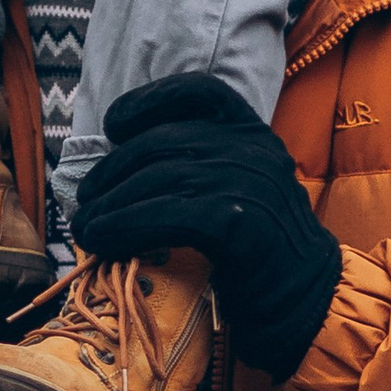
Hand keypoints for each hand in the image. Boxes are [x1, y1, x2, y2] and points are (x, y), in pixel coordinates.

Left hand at [74, 74, 342, 381]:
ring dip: (109, 205)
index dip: (150, 100)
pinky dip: (124, 226)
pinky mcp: (239, 221)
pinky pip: (165, 214)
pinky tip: (102, 240)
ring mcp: (249, 181)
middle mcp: (253, 147)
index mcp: (253, 131)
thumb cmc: (258, 247)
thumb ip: (198, 163)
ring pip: (157, 180)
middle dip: (113, 170)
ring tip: (85, 227)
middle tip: (85, 200)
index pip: (200, 91)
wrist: (305, 299)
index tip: (114, 125)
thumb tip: (119, 164)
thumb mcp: (236, 188)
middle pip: (163, 142)